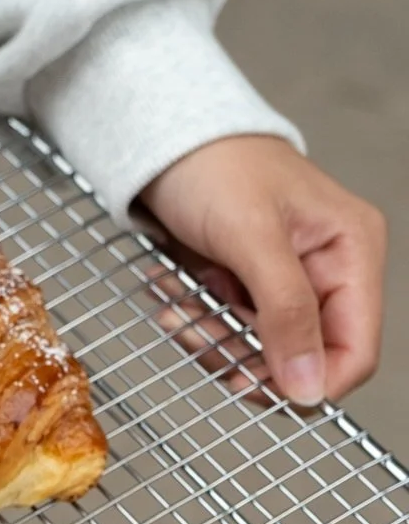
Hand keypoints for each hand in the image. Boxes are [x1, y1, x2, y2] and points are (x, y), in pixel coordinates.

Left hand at [137, 136, 386, 404]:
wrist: (168, 137)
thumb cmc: (215, 165)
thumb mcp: (251, 237)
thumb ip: (286, 311)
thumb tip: (308, 387)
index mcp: (353, 253)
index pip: (354, 351)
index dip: (308, 383)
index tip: (247, 385)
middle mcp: (331, 271)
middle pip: (303, 358)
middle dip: (245, 356)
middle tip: (196, 330)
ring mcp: (292, 281)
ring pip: (262, 351)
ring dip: (214, 339)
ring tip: (178, 305)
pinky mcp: (253, 285)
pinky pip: (234, 330)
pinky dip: (201, 322)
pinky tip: (175, 296)